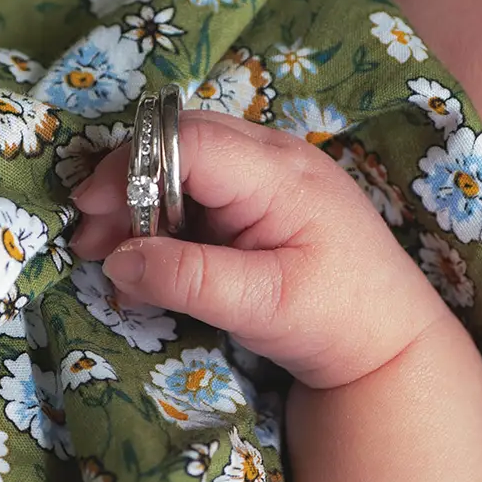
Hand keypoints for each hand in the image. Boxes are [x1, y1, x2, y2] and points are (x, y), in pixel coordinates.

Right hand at [69, 110, 453, 389]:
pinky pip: (203, 187)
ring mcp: (272, 172)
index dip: (131, 167)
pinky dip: (169, 218)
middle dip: (128, 185)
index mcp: (281, 173)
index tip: (90, 212)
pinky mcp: (265, 196)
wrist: (391, 339)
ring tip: (111, 258)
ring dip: (143, 203)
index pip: (191, 142)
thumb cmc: (337, 318)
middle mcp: (276, 156)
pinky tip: (151, 263)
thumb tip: (117, 257)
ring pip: (187, 163)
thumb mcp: (262, 306)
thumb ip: (190, 279)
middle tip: (91, 242)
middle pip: (182, 142)